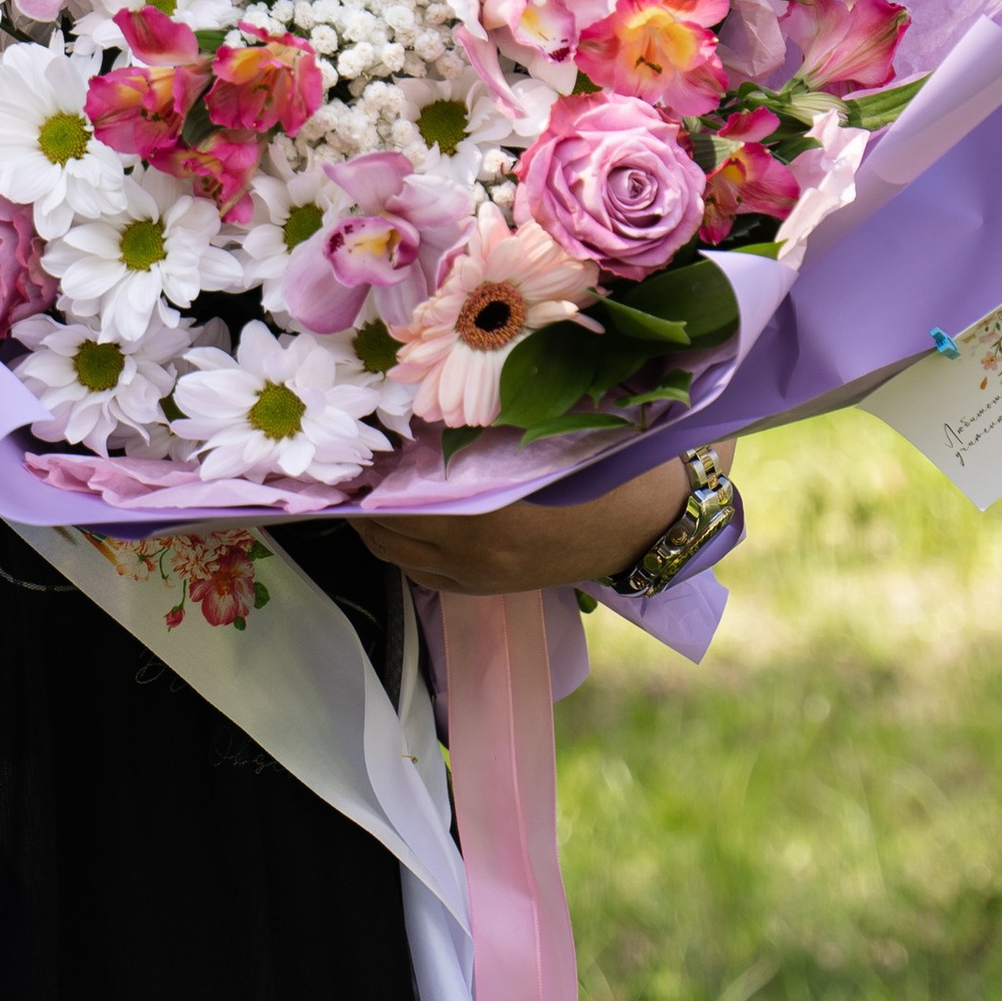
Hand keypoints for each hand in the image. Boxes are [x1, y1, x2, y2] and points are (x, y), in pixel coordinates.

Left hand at [352, 445, 733, 597]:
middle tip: (353, 469)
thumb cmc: (600, 468)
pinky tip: (406, 523)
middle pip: (388, 535)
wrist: (648, 523)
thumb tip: (418, 411)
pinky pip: (428, 577)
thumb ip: (476, 428)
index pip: (397, 502)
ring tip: (370, 492)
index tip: (355, 449)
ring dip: (380, 529)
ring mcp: (482, 578)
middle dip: (363, 503)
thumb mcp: (535, 434)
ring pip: (401, 560)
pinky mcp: (492, 589)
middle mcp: (474, 556)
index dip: (368, 477)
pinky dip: (407, 552)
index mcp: (484, 516)